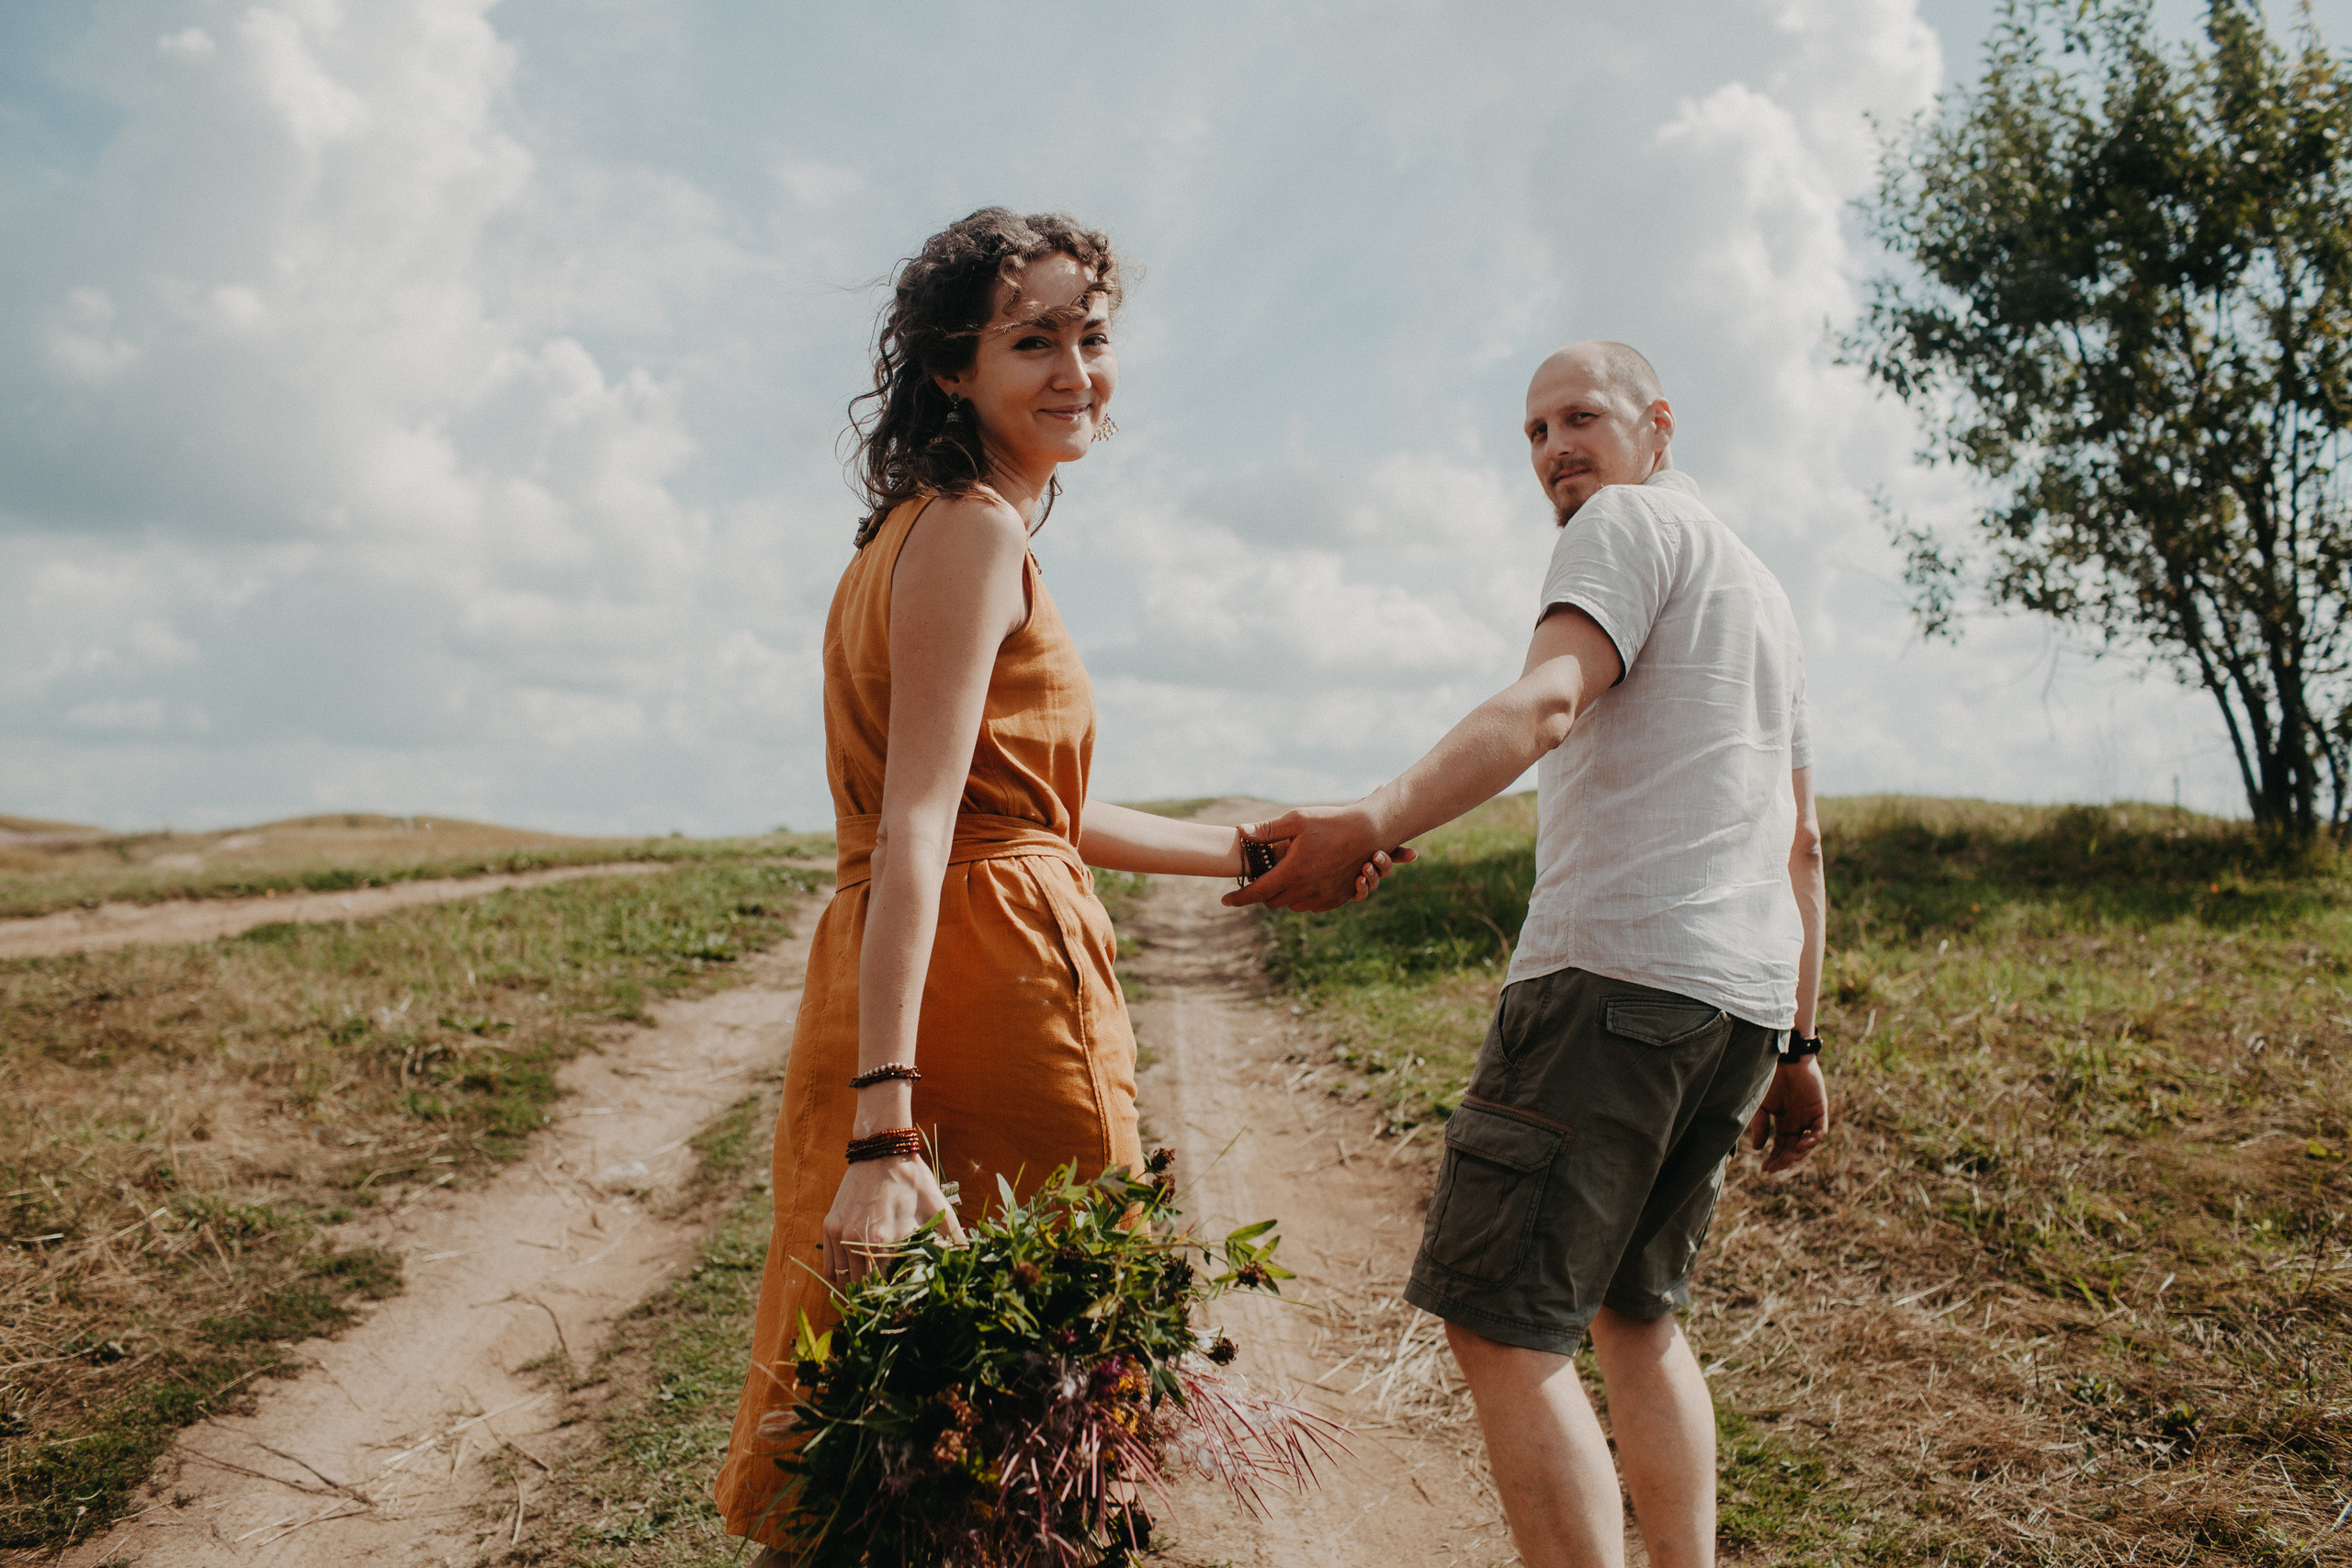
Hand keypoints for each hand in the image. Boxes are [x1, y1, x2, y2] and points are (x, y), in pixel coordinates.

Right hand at [821, 1156, 963, 1285]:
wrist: (882, 1151)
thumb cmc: (913, 1180)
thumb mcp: (938, 1208)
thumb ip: (955, 1237)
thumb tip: (970, 1257)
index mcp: (884, 1241)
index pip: (884, 1287)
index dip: (894, 1296)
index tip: (902, 1299)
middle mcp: (857, 1240)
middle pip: (862, 1288)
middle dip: (875, 1296)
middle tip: (888, 1298)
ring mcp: (840, 1234)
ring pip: (842, 1281)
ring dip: (856, 1288)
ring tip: (872, 1289)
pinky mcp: (830, 1226)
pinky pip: (829, 1266)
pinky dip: (840, 1274)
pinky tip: (854, 1273)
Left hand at [1224, 807, 1417, 912]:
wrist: (1369, 831)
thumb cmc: (1331, 821)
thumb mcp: (1296, 819)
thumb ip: (1266, 830)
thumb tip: (1241, 832)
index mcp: (1291, 872)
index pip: (1256, 893)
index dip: (1238, 898)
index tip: (1225, 900)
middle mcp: (1306, 890)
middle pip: (1272, 902)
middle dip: (1263, 894)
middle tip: (1260, 880)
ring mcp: (1323, 896)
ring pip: (1292, 906)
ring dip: (1284, 896)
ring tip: (1283, 878)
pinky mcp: (1338, 898)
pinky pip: (1312, 906)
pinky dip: (1303, 898)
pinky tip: (1304, 882)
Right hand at [1747, 1058, 1827, 1172]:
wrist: (1783, 1058)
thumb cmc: (1770, 1078)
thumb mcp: (1761, 1106)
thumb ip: (1761, 1126)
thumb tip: (1759, 1149)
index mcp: (1783, 1121)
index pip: (1780, 1146)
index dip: (1774, 1158)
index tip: (1765, 1169)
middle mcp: (1797, 1122)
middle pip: (1793, 1148)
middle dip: (1784, 1159)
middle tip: (1775, 1167)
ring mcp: (1809, 1116)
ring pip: (1808, 1143)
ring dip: (1798, 1153)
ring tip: (1788, 1158)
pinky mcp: (1820, 1110)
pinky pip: (1820, 1130)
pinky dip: (1813, 1139)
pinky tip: (1802, 1144)